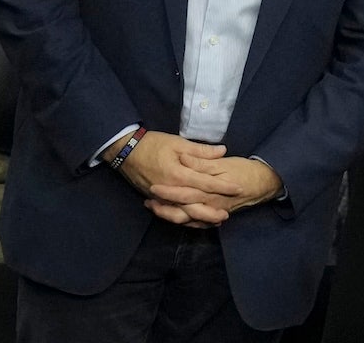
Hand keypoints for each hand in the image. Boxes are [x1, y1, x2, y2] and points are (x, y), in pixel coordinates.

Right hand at [110, 132, 238, 226]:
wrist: (124, 150)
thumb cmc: (152, 144)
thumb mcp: (177, 142)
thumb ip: (200, 150)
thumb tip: (222, 151)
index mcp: (178, 174)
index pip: (206, 183)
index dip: (224, 186)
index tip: (239, 188)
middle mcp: (171, 190)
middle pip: (196, 206)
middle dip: (212, 211)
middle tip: (228, 214)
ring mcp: (162, 197)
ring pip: (183, 214)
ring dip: (199, 219)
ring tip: (213, 221)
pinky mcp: (155, 199)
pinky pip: (172, 214)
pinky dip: (184, 218)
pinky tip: (193, 219)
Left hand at [148, 155, 282, 221]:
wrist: (265, 182)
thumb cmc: (243, 169)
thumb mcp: (222, 163)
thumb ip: (202, 162)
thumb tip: (184, 159)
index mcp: (211, 191)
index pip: (186, 193)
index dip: (168, 192)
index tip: (152, 188)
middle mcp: (211, 205)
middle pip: (184, 212)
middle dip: (164, 209)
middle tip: (147, 202)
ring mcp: (214, 213)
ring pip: (188, 220)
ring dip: (170, 215)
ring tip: (153, 207)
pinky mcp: (215, 215)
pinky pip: (197, 223)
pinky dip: (182, 220)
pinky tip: (170, 214)